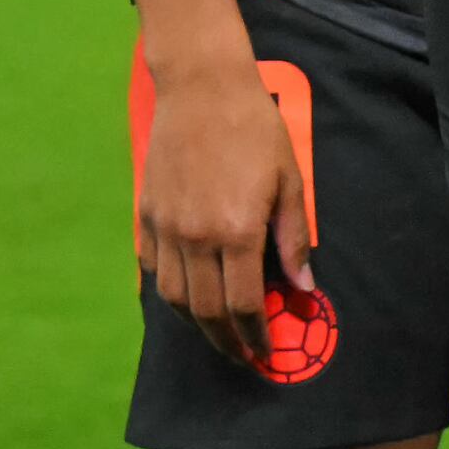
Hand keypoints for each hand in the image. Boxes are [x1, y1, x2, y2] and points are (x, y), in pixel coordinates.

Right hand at [136, 50, 306, 371]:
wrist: (201, 91)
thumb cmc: (255, 131)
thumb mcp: (289, 183)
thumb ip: (292, 240)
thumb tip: (302, 289)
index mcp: (235, 231)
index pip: (243, 304)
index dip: (255, 336)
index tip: (265, 353)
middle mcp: (195, 237)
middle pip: (205, 311)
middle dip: (226, 342)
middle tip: (243, 357)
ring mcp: (165, 227)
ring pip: (175, 297)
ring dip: (197, 325)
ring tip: (219, 336)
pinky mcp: (146, 215)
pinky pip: (155, 270)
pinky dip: (171, 293)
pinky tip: (189, 300)